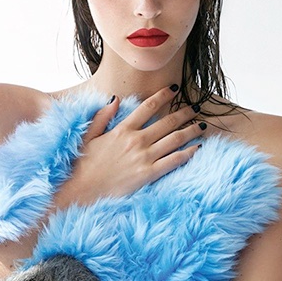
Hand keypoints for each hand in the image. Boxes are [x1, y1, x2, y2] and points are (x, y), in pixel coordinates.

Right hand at [55, 85, 204, 207]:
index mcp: (122, 129)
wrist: (79, 191)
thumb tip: (116, 99)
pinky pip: (174, 160)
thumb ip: (103, 116)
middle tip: (195, 108)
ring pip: (175, 139)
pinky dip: (189, 153)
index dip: (164, 95)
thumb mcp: (89, 136)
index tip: (175, 89)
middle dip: (185, 113)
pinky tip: (198, 148)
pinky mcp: (148, 174)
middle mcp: (136, 140)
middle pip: (168, 122)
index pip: (148, 106)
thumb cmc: (83, 166)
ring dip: (191, 130)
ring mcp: (144, 157)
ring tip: (202, 126)